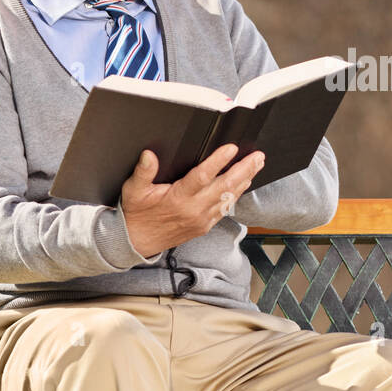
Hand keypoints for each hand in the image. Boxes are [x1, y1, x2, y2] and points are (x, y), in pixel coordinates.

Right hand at [120, 143, 264, 257]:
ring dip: (244, 180)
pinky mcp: (204, 226)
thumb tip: (149, 155)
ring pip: (228, 199)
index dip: (218, 161)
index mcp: (177, 198)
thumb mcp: (133, 190)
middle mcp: (193, 210)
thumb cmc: (137, 213)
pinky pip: (225, 210)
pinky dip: (236, 195)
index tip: (231, 149)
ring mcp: (201, 219)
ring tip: (257, 165)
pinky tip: (244, 184)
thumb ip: (143, 172)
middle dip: (243, 170)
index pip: (202, 177)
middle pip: (224, 187)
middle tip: (257, 156)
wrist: (137, 241)